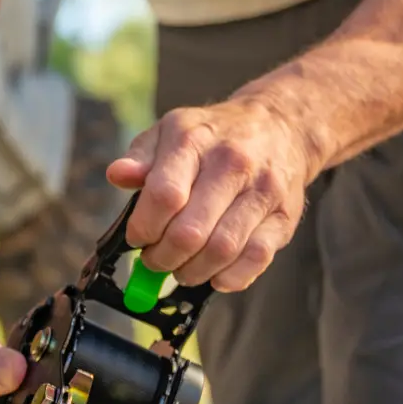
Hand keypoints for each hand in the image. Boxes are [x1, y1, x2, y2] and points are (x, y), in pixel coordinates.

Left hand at [106, 98, 321, 291]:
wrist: (280, 125)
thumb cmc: (212, 136)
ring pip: (221, 250)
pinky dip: (230, 277)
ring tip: (180, 268)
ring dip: (192, 271)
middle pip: (190, 232)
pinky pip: (256, 258)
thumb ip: (140, 157)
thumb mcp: (169, 131)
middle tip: (154, 260)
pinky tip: (214, 274)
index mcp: (194, 141)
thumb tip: (117, 175)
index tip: (137, 238)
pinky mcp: (285, 216)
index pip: (164, 196)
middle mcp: (232, 164)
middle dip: (162, 258)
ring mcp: (262, 191)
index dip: (144, 228)